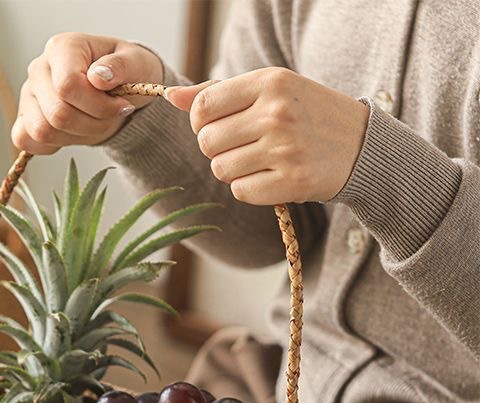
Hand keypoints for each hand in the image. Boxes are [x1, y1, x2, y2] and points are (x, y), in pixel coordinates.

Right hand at [12, 33, 163, 153]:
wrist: (116, 90)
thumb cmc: (124, 73)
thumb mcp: (136, 63)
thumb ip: (121, 66)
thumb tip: (99, 77)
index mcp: (62, 48)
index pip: (68, 86)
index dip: (98, 105)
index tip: (122, 106)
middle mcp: (39, 69)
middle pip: (57, 113)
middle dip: (92, 123)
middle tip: (110, 116)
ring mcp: (29, 95)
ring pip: (43, 131)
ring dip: (76, 135)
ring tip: (93, 123)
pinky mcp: (25, 118)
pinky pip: (27, 141)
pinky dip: (53, 145)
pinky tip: (73, 133)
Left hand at [166, 67, 369, 204]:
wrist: (361, 144)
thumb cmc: (306, 114)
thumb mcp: (270, 89)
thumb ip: (219, 93)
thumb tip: (170, 96)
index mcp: (269, 82)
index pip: (203, 107)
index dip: (200, 122)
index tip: (217, 125)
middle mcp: (276, 113)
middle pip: (207, 142)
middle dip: (217, 148)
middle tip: (243, 145)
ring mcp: (285, 149)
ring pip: (220, 169)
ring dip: (232, 169)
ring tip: (259, 160)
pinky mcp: (292, 182)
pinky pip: (240, 191)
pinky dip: (249, 188)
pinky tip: (270, 176)